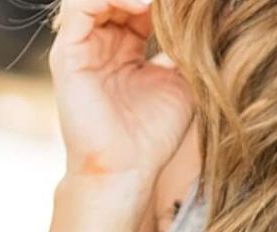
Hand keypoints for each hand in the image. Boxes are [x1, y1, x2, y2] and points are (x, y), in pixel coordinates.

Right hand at [50, 0, 193, 176]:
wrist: (127, 169)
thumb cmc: (154, 135)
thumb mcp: (181, 84)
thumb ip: (187, 52)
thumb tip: (208, 24)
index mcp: (124, 47)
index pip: (141, 5)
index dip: (165, 3)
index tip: (193, 2)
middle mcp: (100, 42)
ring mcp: (82, 45)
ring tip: (157, 0)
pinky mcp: (68, 53)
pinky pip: (80, 7)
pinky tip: (143, 5)